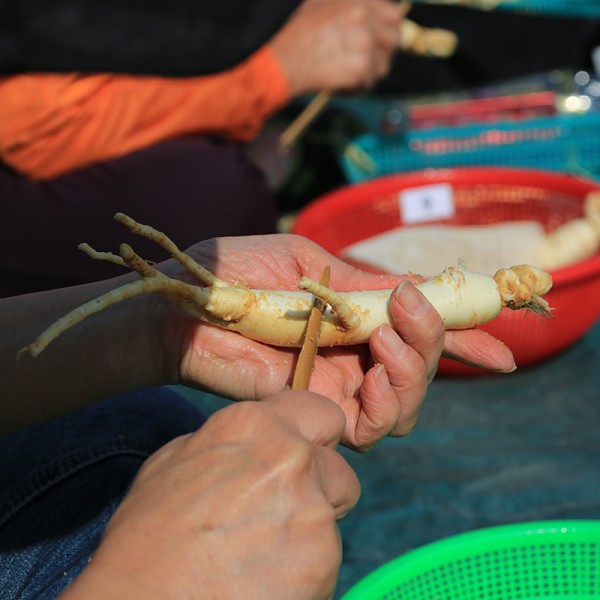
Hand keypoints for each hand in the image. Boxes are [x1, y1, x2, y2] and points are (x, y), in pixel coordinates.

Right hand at [59, 391, 358, 599]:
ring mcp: (313, 510)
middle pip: (338, 470)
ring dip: (308, 534)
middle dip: (321, 491)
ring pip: (333, 517)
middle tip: (281, 517)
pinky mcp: (323, 561)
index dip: (316, 439)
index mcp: (255, 425)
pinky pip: (327, 561)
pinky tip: (264, 580)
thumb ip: (230, 440)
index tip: (306, 458)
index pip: (323, 414)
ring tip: (259, 555)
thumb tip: (258, 441)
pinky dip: (305, 572)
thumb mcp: (175, 462)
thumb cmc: (148, 538)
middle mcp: (292, 457)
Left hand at [162, 234, 514, 449]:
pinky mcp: (314, 411)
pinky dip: (386, 403)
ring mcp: (336, 386)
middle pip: (421, 371)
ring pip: (404, 404)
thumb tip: (419, 289)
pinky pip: (369, 426)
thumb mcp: (313, 261)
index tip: (499, 346)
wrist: (190, 304)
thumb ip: (365, 282)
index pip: (420, 335)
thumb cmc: (241, 273)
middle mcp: (354, 356)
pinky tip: (371, 374)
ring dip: (414, 371)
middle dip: (434, 341)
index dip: (463, 340)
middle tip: (409, 312)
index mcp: (357, 317)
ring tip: (385, 341)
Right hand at [270, 0, 401, 94]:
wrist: (281, 61)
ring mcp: (364, 43)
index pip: (393, 15)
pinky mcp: (360, 68)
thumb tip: (367, 14)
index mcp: (358, 1)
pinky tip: (337, 85)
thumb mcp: (319, 4)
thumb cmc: (294, 35)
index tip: (378, 45)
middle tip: (363, 66)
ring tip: (344, 75)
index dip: (387, 33)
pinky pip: (368, 84)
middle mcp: (364, 18)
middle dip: (381, 55)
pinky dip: (354, 90)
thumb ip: (347, 6)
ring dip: (367, 75)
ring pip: (382, 66)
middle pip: (393, 41)